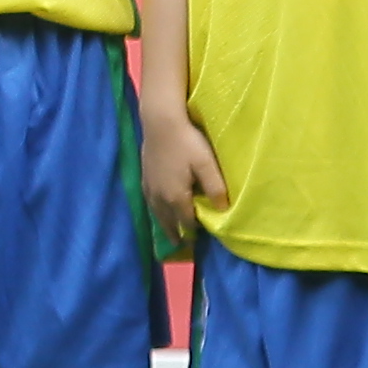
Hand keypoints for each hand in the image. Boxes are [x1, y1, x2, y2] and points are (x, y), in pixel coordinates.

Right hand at [140, 100, 226, 248]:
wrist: (160, 122)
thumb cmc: (187, 142)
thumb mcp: (206, 164)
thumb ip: (215, 188)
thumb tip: (223, 210)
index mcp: (177, 197)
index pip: (187, 221)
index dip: (194, 230)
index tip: (200, 237)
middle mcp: (160, 198)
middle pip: (168, 222)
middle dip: (175, 233)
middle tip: (180, 244)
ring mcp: (150, 188)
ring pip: (157, 213)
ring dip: (164, 224)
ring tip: (169, 233)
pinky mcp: (144, 177)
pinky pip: (149, 202)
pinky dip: (155, 211)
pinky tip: (157, 208)